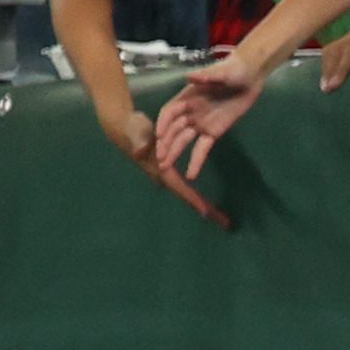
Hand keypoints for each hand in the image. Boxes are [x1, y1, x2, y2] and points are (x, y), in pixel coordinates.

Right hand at [98, 103, 231, 226]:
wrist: (124, 126)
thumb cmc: (131, 128)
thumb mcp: (136, 132)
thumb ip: (138, 140)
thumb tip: (139, 151)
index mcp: (160, 169)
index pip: (179, 187)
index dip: (193, 198)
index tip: (206, 213)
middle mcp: (164, 175)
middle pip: (187, 195)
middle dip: (204, 208)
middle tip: (226, 223)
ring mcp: (167, 172)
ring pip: (187, 192)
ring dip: (202, 204)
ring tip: (221, 218)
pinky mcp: (169, 167)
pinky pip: (185, 184)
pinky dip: (195, 194)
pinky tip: (205, 203)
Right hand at [150, 54, 268, 182]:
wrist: (250, 77)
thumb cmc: (232, 71)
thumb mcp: (221, 72)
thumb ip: (206, 76)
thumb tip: (190, 76)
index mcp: (186, 97)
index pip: (170, 112)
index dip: (164, 123)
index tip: (159, 135)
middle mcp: (189, 112)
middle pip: (174, 130)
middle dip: (166, 144)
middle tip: (159, 159)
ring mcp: (200, 123)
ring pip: (183, 141)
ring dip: (174, 154)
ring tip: (166, 169)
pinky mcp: (213, 132)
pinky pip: (202, 148)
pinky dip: (196, 161)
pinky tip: (191, 174)